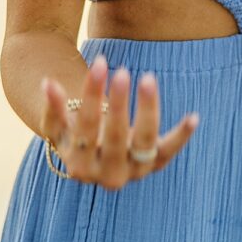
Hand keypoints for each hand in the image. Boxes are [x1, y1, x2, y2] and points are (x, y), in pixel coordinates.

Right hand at [40, 53, 199, 189]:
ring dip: (147, 109)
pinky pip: (169, 150)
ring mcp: (135, 172)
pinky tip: (193, 116)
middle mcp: (108, 175)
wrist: (96, 160)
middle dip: (118, 101)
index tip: (100, 65)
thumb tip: (48, 83)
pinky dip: (181, 135)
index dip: (92, 96)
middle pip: (116, 136)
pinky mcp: (154, 165)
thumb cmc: (75, 136)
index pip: (86, 129)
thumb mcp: (59, 127)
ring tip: (147, 78)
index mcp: (80, 166)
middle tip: (122, 71)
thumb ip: (53, 107)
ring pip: (144, 140)